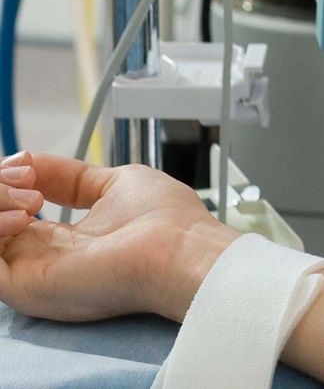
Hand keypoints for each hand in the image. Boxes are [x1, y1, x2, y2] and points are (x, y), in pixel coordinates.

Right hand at [0, 151, 237, 323]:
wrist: (180, 252)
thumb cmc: (165, 222)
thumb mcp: (113, 183)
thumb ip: (69, 177)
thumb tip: (27, 161)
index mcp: (58, 239)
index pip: (7, 211)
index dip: (6, 183)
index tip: (21, 164)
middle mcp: (37, 258)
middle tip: (27, 180)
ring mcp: (28, 273)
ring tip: (30, 199)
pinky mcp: (22, 288)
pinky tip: (21, 215)